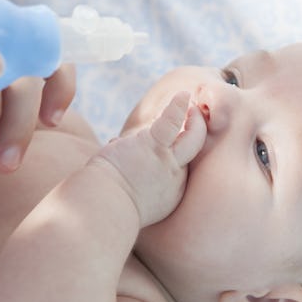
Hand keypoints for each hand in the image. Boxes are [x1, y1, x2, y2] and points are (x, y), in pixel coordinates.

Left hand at [90, 91, 206, 224]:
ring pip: (192, 137)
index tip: (170, 140)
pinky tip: (183, 94)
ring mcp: (167, 160)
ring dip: (194, 120)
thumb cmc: (110, 206)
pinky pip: (171, 121)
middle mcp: (176, 177)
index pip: (180, 164)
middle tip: (197, 116)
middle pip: (194, 149)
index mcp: (172, 192)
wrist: (104, 207)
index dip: (174, 150)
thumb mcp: (133, 198)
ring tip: (191, 105)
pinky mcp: (153, 145)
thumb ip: (132, 172)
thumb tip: (117, 144)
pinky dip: (178, 107)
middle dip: (197, 132)